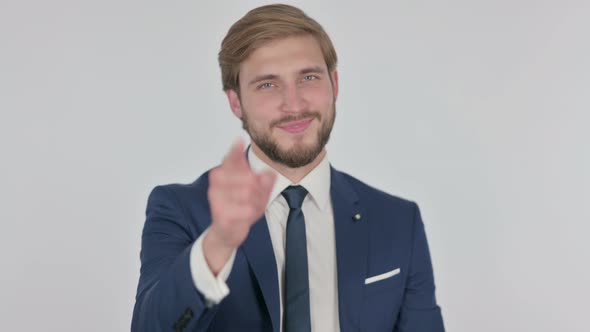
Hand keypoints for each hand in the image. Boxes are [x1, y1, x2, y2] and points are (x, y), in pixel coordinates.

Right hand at [203, 138, 275, 273]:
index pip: (231, 158)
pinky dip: (251, 213)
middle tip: (258, 196)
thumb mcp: (258, 193)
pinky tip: (247, 215)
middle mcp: (217, 182)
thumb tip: (269, 175)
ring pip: (248, 193)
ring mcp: (217, 197)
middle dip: (260, 189)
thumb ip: (265, 181)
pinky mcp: (220, 213)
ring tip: (251, 207)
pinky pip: (246, 209)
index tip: (239, 140)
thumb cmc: (242, 207)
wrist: (227, 232)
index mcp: (225, 173)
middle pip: (249, 178)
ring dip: (256, 202)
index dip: (236, 150)